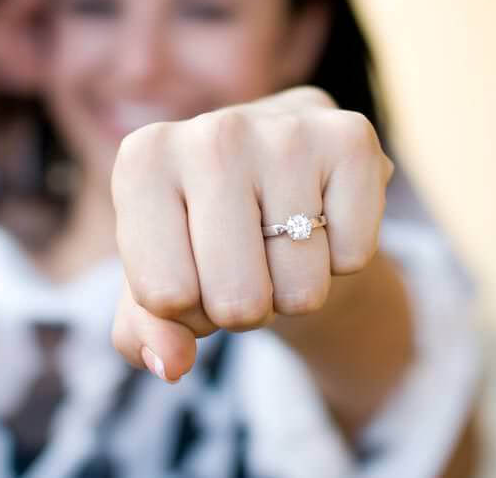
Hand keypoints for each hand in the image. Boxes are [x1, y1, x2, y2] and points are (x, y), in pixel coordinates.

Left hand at [110, 87, 393, 381]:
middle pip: (237, 300)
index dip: (186, 310)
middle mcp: (212, 133)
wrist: (275, 173)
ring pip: (301, 289)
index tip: (190, 269)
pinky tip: (322, 215)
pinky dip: (341, 259)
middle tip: (243, 263)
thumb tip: (169, 364)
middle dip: (243, 308)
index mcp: (142, 160)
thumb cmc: (201, 236)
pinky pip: (353, 258)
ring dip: (294, 288)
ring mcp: (285, 131)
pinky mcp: (351, 137)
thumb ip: (144, 333)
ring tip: (279, 239)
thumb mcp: (157, 284)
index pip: (165, 298)